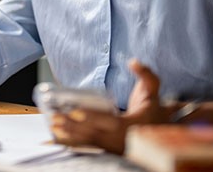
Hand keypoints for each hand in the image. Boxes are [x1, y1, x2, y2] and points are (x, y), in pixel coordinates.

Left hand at [50, 59, 164, 154]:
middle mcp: (122, 140)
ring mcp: (114, 148)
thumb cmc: (152, 108)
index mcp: (132, 125)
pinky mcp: (107, 151)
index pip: (110, 123)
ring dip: (70, 135)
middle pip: (95, 134)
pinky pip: (88, 148)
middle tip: (56, 116)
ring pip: (89, 143)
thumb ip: (146, 74)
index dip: (94, 117)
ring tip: (54, 125)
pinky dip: (73, 144)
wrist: (158, 133)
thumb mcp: (153, 89)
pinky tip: (58, 137)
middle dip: (74, 126)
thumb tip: (133, 61)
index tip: (76, 110)